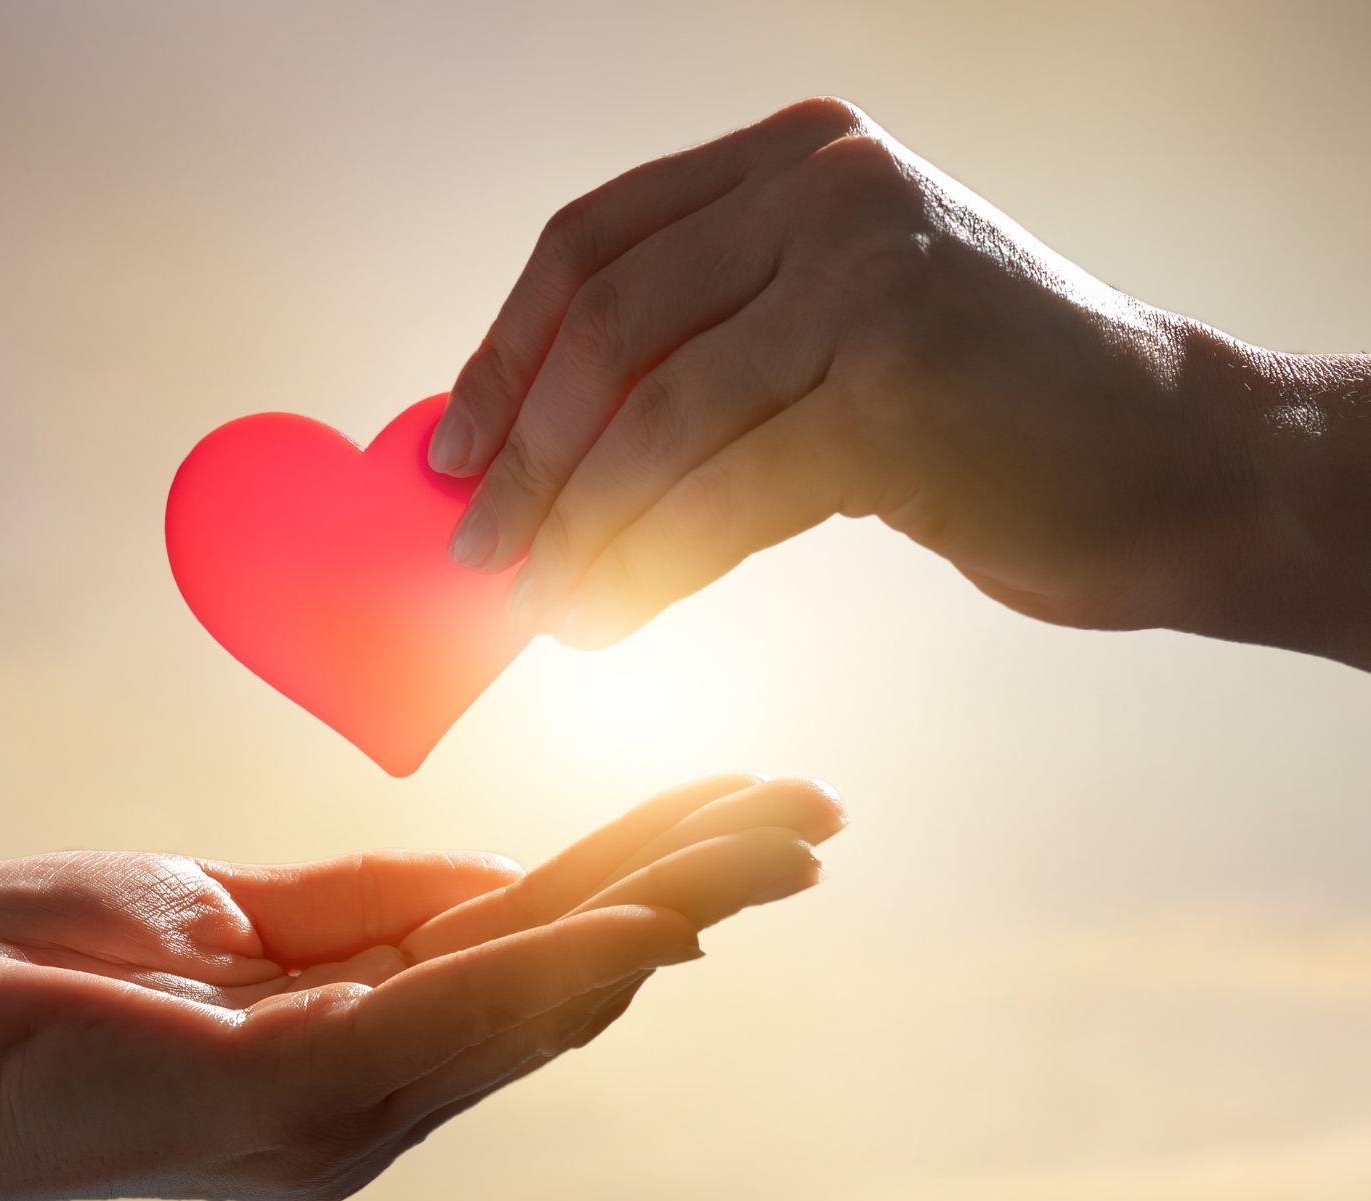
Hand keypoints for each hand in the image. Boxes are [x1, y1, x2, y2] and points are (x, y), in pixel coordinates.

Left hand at [0, 772, 844, 1200]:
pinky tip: (639, 923)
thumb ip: (366, 902)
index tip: (743, 804)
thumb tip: (503, 873)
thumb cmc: (31, 969)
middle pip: (561, 969)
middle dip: (689, 887)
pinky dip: (545, 972)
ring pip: (527, 994)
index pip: (529, 933)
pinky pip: (436, 1023)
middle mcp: (368, 1087)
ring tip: (768, 843)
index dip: (641, 868)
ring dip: (655, 910)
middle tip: (812, 816)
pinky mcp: (272, 1097)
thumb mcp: (225, 908)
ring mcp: (327, 1103)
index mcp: (356, 1028)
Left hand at [431, 97, 1370, 667]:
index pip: (592, 243)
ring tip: (543, 609)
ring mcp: (867, 280)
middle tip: (478, 552)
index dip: (503, 352)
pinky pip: (720, 495)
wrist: (1175, 461)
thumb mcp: (831, 336)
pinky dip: (646, 567)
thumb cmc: (981, 414)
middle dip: (523, 456)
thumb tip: (516, 455)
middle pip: (605, 328)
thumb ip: (699, 355)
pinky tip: (610, 617)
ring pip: (654, 421)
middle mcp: (828, 191)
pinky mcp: (897, 390)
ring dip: (578, 531)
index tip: (452, 449)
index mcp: (795, 158)